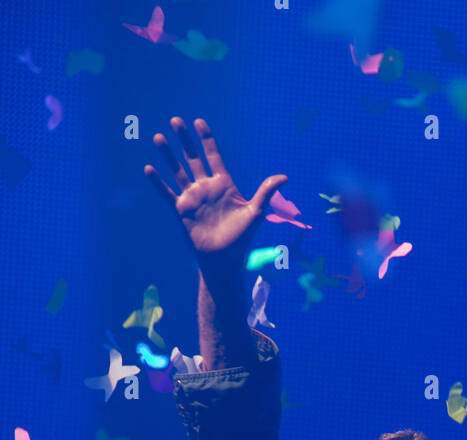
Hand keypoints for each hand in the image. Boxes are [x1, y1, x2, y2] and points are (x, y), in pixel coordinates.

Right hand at [144, 117, 287, 268]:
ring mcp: (192, 198)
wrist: (224, 261)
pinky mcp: (181, 211)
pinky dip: (157, 183)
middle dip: (184, 139)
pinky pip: (167, 194)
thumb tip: (285, 177)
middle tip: (176, 120)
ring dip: (168, 155)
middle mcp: (206, 188)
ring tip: (158, 137)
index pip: (213, 156)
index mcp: (223, 185)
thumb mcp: (255, 213)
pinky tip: (148, 169)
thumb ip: (266, 193)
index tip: (199, 122)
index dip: (206, 138)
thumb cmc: (241, 239)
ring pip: (177, 171)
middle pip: (193, 158)